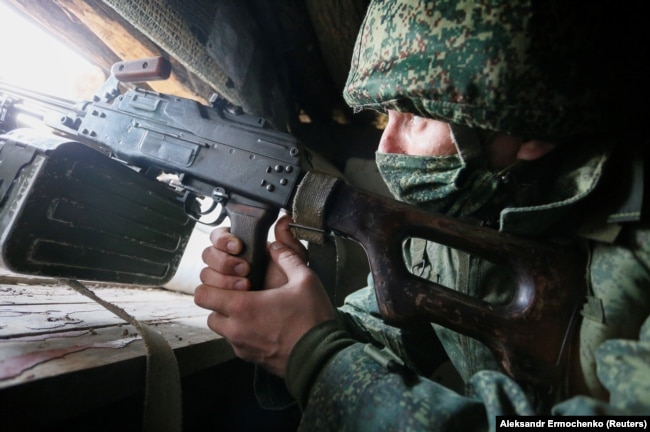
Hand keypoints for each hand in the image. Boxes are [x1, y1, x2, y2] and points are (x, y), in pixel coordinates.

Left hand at [194, 215, 335, 376]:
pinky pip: (236, 343)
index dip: (213, 284)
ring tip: (254, 309)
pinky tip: (266, 325)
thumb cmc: (313, 320)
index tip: (233, 281)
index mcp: (243, 307)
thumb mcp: (305, 280)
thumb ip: (286, 257)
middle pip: (209, 311)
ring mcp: (241, 347)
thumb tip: (274, 246)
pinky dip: (244, 333)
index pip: (203, 294)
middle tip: (242, 293)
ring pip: (221, 328)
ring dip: (231, 317)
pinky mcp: (250, 359)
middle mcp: (235, 329)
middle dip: (221, 300)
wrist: (322, 359)